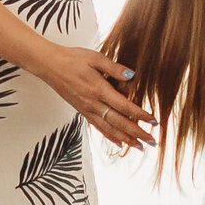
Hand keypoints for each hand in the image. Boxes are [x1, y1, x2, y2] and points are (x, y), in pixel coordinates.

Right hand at [39, 46, 155, 149]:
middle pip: (119, 123)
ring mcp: (87, 109)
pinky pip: (98, 127)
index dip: (141, 115)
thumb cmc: (73, 59)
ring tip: (140, 147)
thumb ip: (114, 68)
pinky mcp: (82, 111)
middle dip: (137, 133)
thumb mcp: (95, 58)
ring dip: (126, 139)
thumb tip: (132, 75)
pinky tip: (120, 143)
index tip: (154, 121)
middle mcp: (93, 104)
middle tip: (152, 141)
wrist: (50, 65)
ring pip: (109, 129)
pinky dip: (110, 137)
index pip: (124, 107)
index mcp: (99, 90)